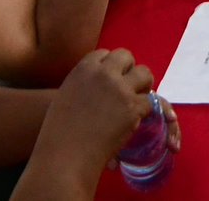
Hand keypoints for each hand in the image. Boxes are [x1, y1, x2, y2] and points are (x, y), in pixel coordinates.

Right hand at [42, 49, 157, 172]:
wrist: (65, 154)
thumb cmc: (58, 131)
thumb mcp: (66, 94)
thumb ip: (84, 83)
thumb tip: (100, 83)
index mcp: (84, 68)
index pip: (105, 54)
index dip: (110, 66)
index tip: (111, 78)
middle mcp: (104, 73)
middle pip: (126, 57)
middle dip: (129, 70)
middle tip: (127, 86)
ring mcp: (120, 89)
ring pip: (145, 74)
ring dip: (143, 85)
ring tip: (136, 99)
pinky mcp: (132, 107)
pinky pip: (149, 101)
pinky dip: (144, 110)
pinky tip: (135, 119)